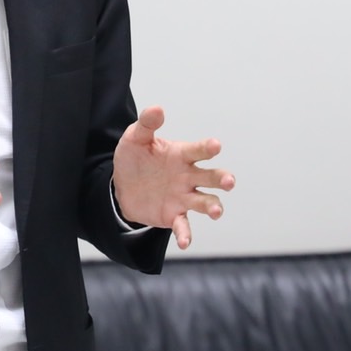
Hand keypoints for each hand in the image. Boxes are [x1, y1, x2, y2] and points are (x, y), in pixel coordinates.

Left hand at [112, 105, 231, 250]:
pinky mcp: (173, 215)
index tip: (215, 145)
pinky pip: (183, 225)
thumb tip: (157, 108)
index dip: (207, 148)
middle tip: (229, 181)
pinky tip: (185, 242)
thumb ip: (147, 124)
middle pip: (210, 177)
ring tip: (216, 211)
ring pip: (205, 202)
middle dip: (222, 179)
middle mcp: (188, 176)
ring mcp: (183, 197)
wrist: (121, 186)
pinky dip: (186, 234)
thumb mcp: (135, 139)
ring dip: (213, 206)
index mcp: (181, 155)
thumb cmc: (134, 159)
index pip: (198, 150)